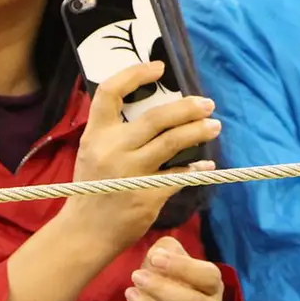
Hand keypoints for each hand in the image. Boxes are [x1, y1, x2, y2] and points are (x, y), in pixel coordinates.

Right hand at [62, 61, 219, 252]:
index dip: (135, 74)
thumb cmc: (92, 189)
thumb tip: (152, 109)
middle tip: (207, 103)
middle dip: (187, 107)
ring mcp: (131, 172)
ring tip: (214, 125)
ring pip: (173, 142)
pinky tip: (207, 164)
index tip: (159, 68)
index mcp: (95, 134)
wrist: (85, 232)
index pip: (110, 91)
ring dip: (198, 131)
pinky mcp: (147, 195)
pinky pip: (180, 176)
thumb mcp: (91, 152)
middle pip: (156, 117)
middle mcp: (112, 149)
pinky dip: (196, 168)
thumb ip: (113, 131)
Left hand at [127, 236, 222, 300]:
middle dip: (160, 289)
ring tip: (130, 294)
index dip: (182, 267)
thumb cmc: (169, 277)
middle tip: (136, 276)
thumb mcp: (169, 256)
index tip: (156, 259)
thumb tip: (157, 257)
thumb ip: (165, 250)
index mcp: (213, 285)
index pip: (207, 276)